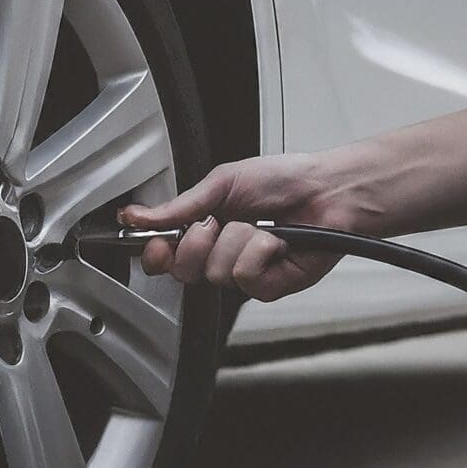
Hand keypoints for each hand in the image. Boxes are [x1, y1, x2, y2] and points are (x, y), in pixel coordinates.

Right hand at [120, 153, 357, 301]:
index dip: (154, 254)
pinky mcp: (267, 286)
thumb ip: (177, 206)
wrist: (329, 191)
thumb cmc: (283, 181)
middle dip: (197, 242)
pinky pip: (244, 277)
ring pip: (214, 272)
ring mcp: (243, 273)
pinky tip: (274, 242)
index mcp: (204, 230)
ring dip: (237, 240)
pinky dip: (259, 252)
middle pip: (183, 271)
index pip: (164, 257)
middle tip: (217, 221)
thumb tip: (137, 215)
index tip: (155, 242)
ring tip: (258, 227)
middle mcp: (220, 255)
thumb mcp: (220, 184)